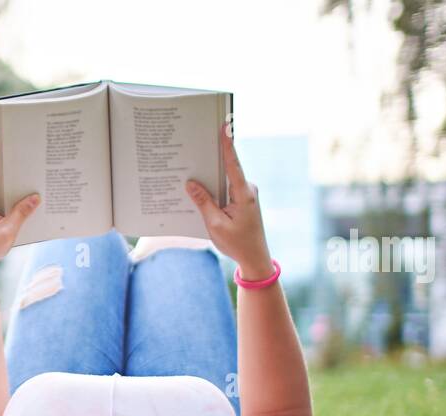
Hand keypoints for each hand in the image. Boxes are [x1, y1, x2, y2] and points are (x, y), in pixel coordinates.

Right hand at [186, 126, 274, 280]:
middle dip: (210, 159)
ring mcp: (246, 194)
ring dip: (210, 177)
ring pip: (224, 180)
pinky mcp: (242, 200)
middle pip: (227, 169)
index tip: (225, 127)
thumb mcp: (216, 224)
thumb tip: (191, 183)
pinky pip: (225, 189)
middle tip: (195, 146)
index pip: (233, 164)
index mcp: (244, 194)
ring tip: (192, 170)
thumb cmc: (236, 243)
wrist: (255, 258)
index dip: (228, 145)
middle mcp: (247, 190)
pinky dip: (214, 189)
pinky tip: (199, 190)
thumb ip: (204, 202)